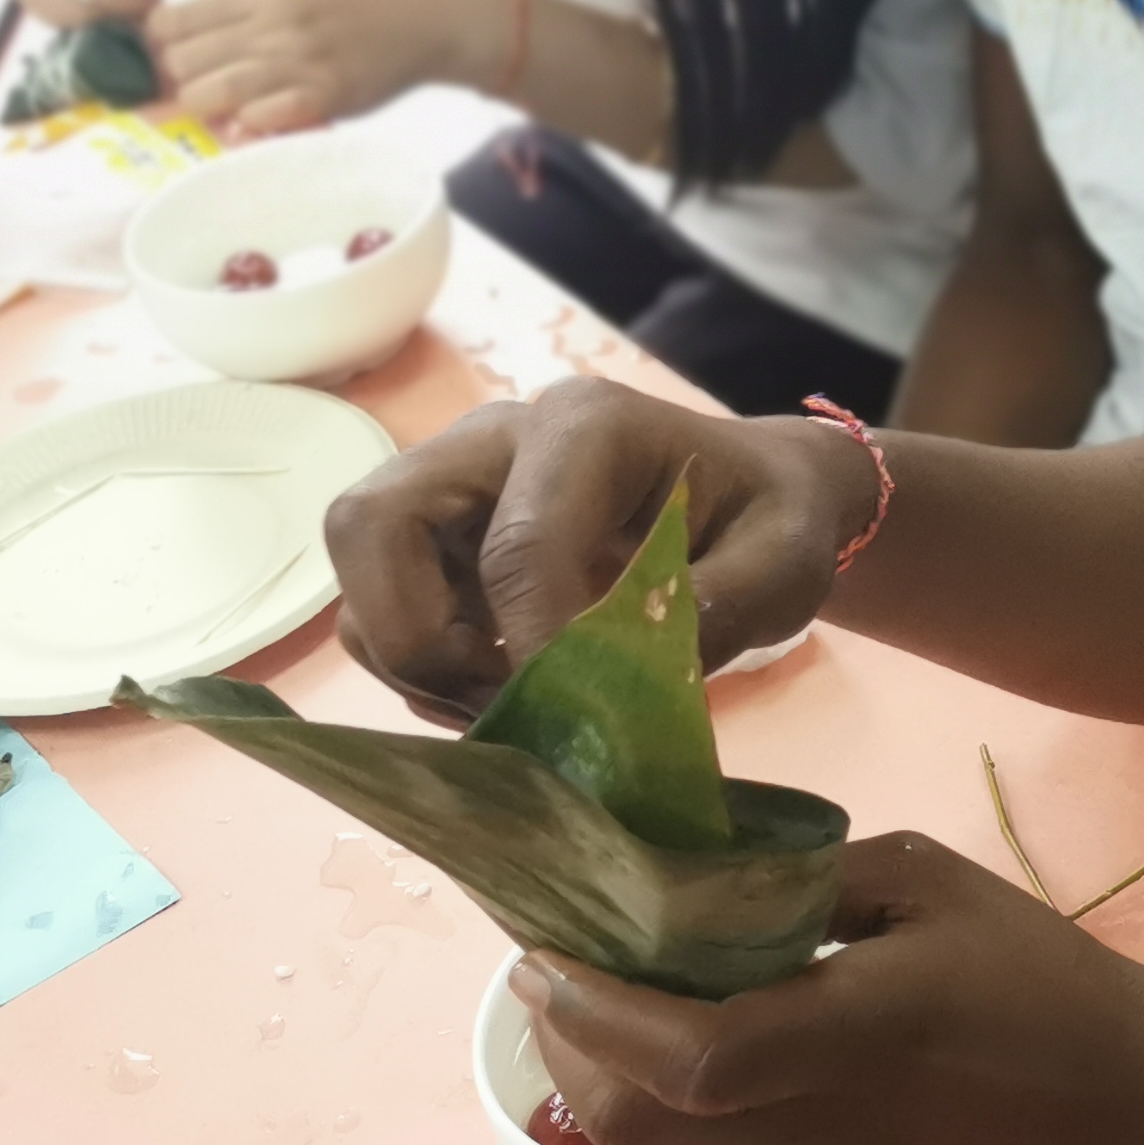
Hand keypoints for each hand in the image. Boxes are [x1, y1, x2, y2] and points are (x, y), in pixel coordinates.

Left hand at [147, 0, 479, 137]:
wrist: (435, 8)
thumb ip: (250, 3)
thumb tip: (191, 31)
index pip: (172, 20)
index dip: (157, 48)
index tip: (166, 62)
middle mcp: (274, 19)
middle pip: (183, 60)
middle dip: (177, 83)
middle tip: (189, 96)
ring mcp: (301, 57)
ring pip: (213, 90)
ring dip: (206, 107)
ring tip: (217, 113)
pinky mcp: (329, 93)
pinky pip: (264, 116)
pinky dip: (248, 124)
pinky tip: (251, 123)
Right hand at [326, 372, 870, 714]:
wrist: (753, 499)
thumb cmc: (772, 521)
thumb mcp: (785, 564)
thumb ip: (716, 611)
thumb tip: (613, 680)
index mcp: (588, 427)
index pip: (518, 542)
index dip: (534, 645)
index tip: (574, 718)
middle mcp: (496, 439)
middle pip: (372, 523)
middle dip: (418, 637)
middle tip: (503, 697)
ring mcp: (452, 485)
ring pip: (358, 571)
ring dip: (415, 662)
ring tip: (510, 703)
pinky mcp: (437, 540)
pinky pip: (378, 609)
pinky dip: (420, 671)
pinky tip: (499, 691)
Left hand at [518, 833, 1143, 1144]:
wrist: (1136, 1104)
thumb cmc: (1042, 975)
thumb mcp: (932, 881)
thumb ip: (812, 878)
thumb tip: (703, 877)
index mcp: (852, 1032)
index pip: (679, 1050)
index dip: (590, 1012)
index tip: (541, 954)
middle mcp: (825, 1130)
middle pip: (640, 1128)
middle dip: (571, 1057)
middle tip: (556, 988)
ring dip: (608, 1112)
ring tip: (603, 1043)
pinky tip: (683, 1096)